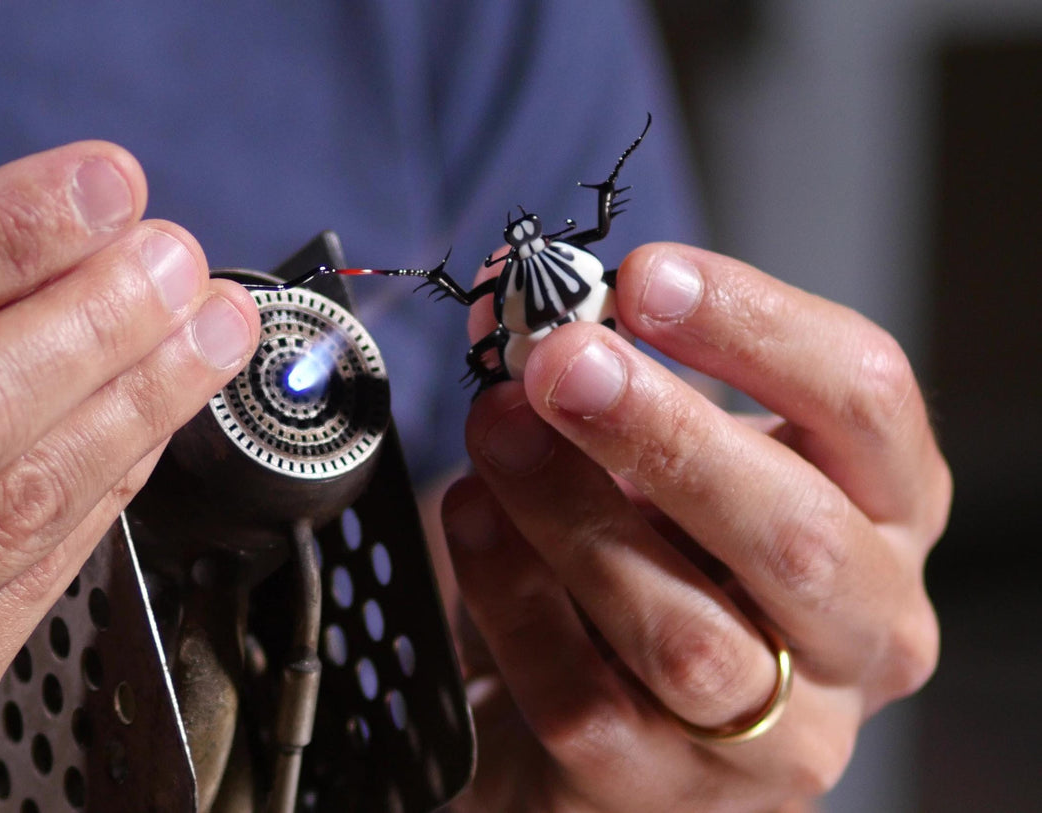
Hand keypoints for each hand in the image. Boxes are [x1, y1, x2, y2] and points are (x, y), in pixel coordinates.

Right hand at [0, 142, 259, 810]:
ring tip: (200, 337)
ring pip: (17, 503)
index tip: (96, 190)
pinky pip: (30, 595)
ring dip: (135, 402)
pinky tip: (147, 439)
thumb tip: (4, 272)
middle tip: (172, 259)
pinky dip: (104, 501)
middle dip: (96, 316)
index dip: (1, 237)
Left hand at [440, 243, 947, 810]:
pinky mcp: (664, 795)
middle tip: (562, 360)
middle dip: (666, 430)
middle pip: (796, 532)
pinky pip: (582, 695)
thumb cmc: (653, 559)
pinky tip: (470, 523)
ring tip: (496, 432)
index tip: (645, 278)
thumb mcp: (672, 463)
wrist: (598, 716)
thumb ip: (631, 390)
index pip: (869, 404)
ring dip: (572, 514)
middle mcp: (861, 634)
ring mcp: (773, 736)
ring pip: (685, 631)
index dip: (758, 327)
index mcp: (886, 517)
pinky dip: (511, 595)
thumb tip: (546, 324)